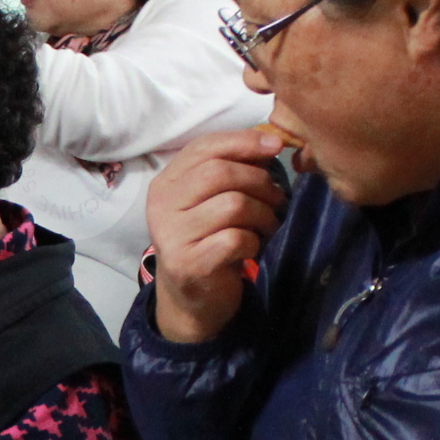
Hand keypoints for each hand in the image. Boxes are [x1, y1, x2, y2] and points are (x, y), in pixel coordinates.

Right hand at [145, 126, 291, 343]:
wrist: (192, 298)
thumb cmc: (208, 240)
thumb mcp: (211, 199)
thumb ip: (229, 169)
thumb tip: (270, 141)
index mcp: (166, 183)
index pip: (204, 147)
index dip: (244, 141)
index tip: (276, 145)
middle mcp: (161, 205)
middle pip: (220, 173)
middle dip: (259, 181)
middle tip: (277, 197)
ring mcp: (172, 236)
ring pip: (233, 205)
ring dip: (263, 214)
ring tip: (268, 225)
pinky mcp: (189, 264)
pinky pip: (235, 239)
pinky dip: (254, 241)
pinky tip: (252, 248)